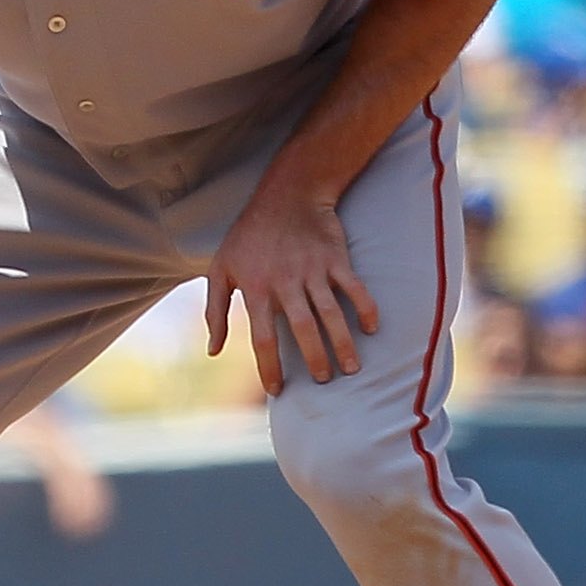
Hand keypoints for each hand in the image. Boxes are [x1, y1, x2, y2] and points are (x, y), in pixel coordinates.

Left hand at [206, 187, 379, 395]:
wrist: (286, 194)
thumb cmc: (248, 235)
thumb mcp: (220, 268)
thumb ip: (215, 311)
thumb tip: (214, 350)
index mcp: (256, 288)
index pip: (263, 338)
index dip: (270, 367)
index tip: (278, 390)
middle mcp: (285, 281)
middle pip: (303, 328)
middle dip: (315, 358)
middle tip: (324, 380)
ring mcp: (313, 269)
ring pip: (331, 312)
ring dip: (342, 342)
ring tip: (351, 368)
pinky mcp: (335, 258)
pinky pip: (354, 287)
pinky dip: (365, 307)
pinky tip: (371, 329)